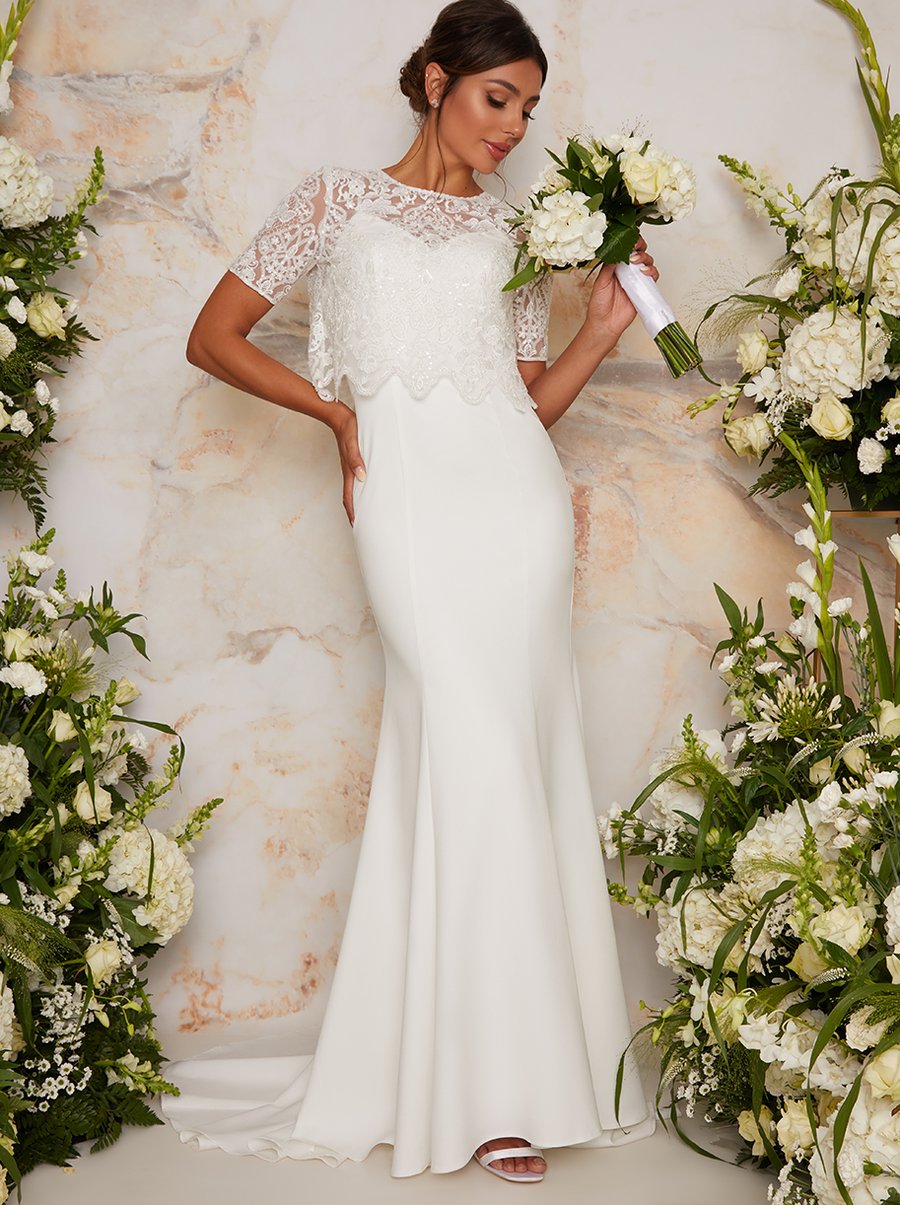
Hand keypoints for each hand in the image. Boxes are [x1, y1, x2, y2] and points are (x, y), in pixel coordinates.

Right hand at [329, 402, 366, 526]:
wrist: (340, 417)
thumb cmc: (349, 429)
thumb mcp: (353, 443)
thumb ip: (356, 459)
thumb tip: (361, 477)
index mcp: (348, 472)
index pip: (349, 498)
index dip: (352, 513)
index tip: (357, 526)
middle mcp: (349, 473)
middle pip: (351, 498)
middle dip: (355, 512)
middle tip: (364, 524)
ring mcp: (351, 468)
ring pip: (354, 490)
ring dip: (358, 502)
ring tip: (368, 512)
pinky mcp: (354, 462)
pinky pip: (357, 480)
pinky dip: (361, 489)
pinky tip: (369, 489)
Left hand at [583, 236, 658, 344]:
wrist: (605, 325)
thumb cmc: (599, 305)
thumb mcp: (600, 283)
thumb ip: (608, 267)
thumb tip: (615, 252)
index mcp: (615, 266)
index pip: (625, 249)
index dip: (630, 242)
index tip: (629, 240)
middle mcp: (627, 271)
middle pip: (639, 252)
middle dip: (640, 246)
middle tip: (635, 248)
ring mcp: (636, 280)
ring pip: (648, 262)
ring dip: (645, 258)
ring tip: (637, 263)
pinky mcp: (644, 290)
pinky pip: (653, 277)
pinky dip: (652, 272)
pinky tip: (645, 272)